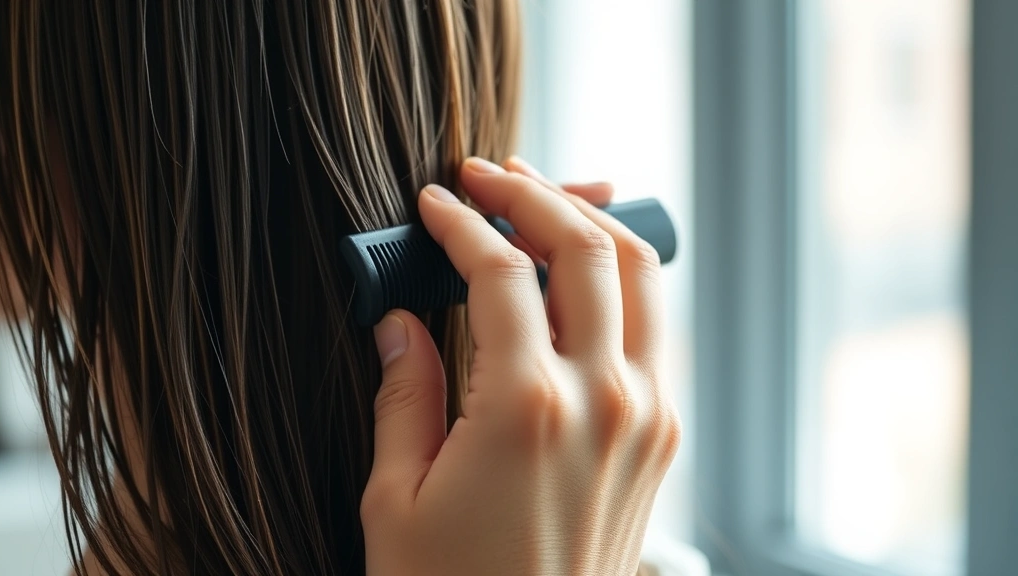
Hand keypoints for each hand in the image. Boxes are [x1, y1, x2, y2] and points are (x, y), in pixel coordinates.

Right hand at [361, 156, 680, 574]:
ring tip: (539, 204)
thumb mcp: (395, 497)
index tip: (433, 202)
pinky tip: (574, 279)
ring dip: (589, 227)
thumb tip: (399, 321)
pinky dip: (617, 284)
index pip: (499, 270)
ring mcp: (646, 417)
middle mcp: (605, 399)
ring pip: (639, 278)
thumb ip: (403, 392)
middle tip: (489, 176)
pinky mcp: (660, 437)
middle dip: (537, 195)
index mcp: (527, 407)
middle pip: (589, 249)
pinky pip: (649, 331)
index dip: (461, 222)